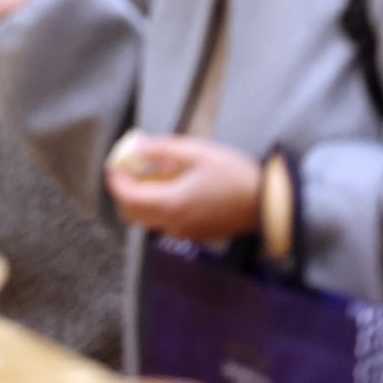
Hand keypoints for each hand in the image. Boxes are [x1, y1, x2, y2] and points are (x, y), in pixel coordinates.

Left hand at [105, 134, 261, 240]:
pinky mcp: (195, 235)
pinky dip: (157, 207)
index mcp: (170, 203)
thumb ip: (161, 149)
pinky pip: (165, 223)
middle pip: (132, 213)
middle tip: (129, 169)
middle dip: (124, 191)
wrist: (267, 204)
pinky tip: (170, 188)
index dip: (116, 179)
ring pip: (147, 221)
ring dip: (140, 201)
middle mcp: (173, 223)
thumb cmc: (234, 175)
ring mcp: (184, 232)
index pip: (127, 196)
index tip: (115, 163)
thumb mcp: (196, 152)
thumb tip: (136, 147)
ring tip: (150, 176)